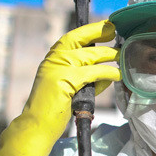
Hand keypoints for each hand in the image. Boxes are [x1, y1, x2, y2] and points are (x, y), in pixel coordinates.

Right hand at [0, 20, 120, 155]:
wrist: (34, 128)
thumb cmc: (51, 112)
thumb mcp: (68, 89)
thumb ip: (83, 79)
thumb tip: (105, 75)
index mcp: (51, 60)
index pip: (71, 38)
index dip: (89, 30)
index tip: (105, 27)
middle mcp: (52, 60)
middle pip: (79, 39)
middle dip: (98, 32)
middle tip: (115, 30)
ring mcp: (57, 69)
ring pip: (89, 56)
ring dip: (108, 54)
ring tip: (121, 54)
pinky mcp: (65, 81)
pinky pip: (92, 73)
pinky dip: (107, 73)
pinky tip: (117, 75)